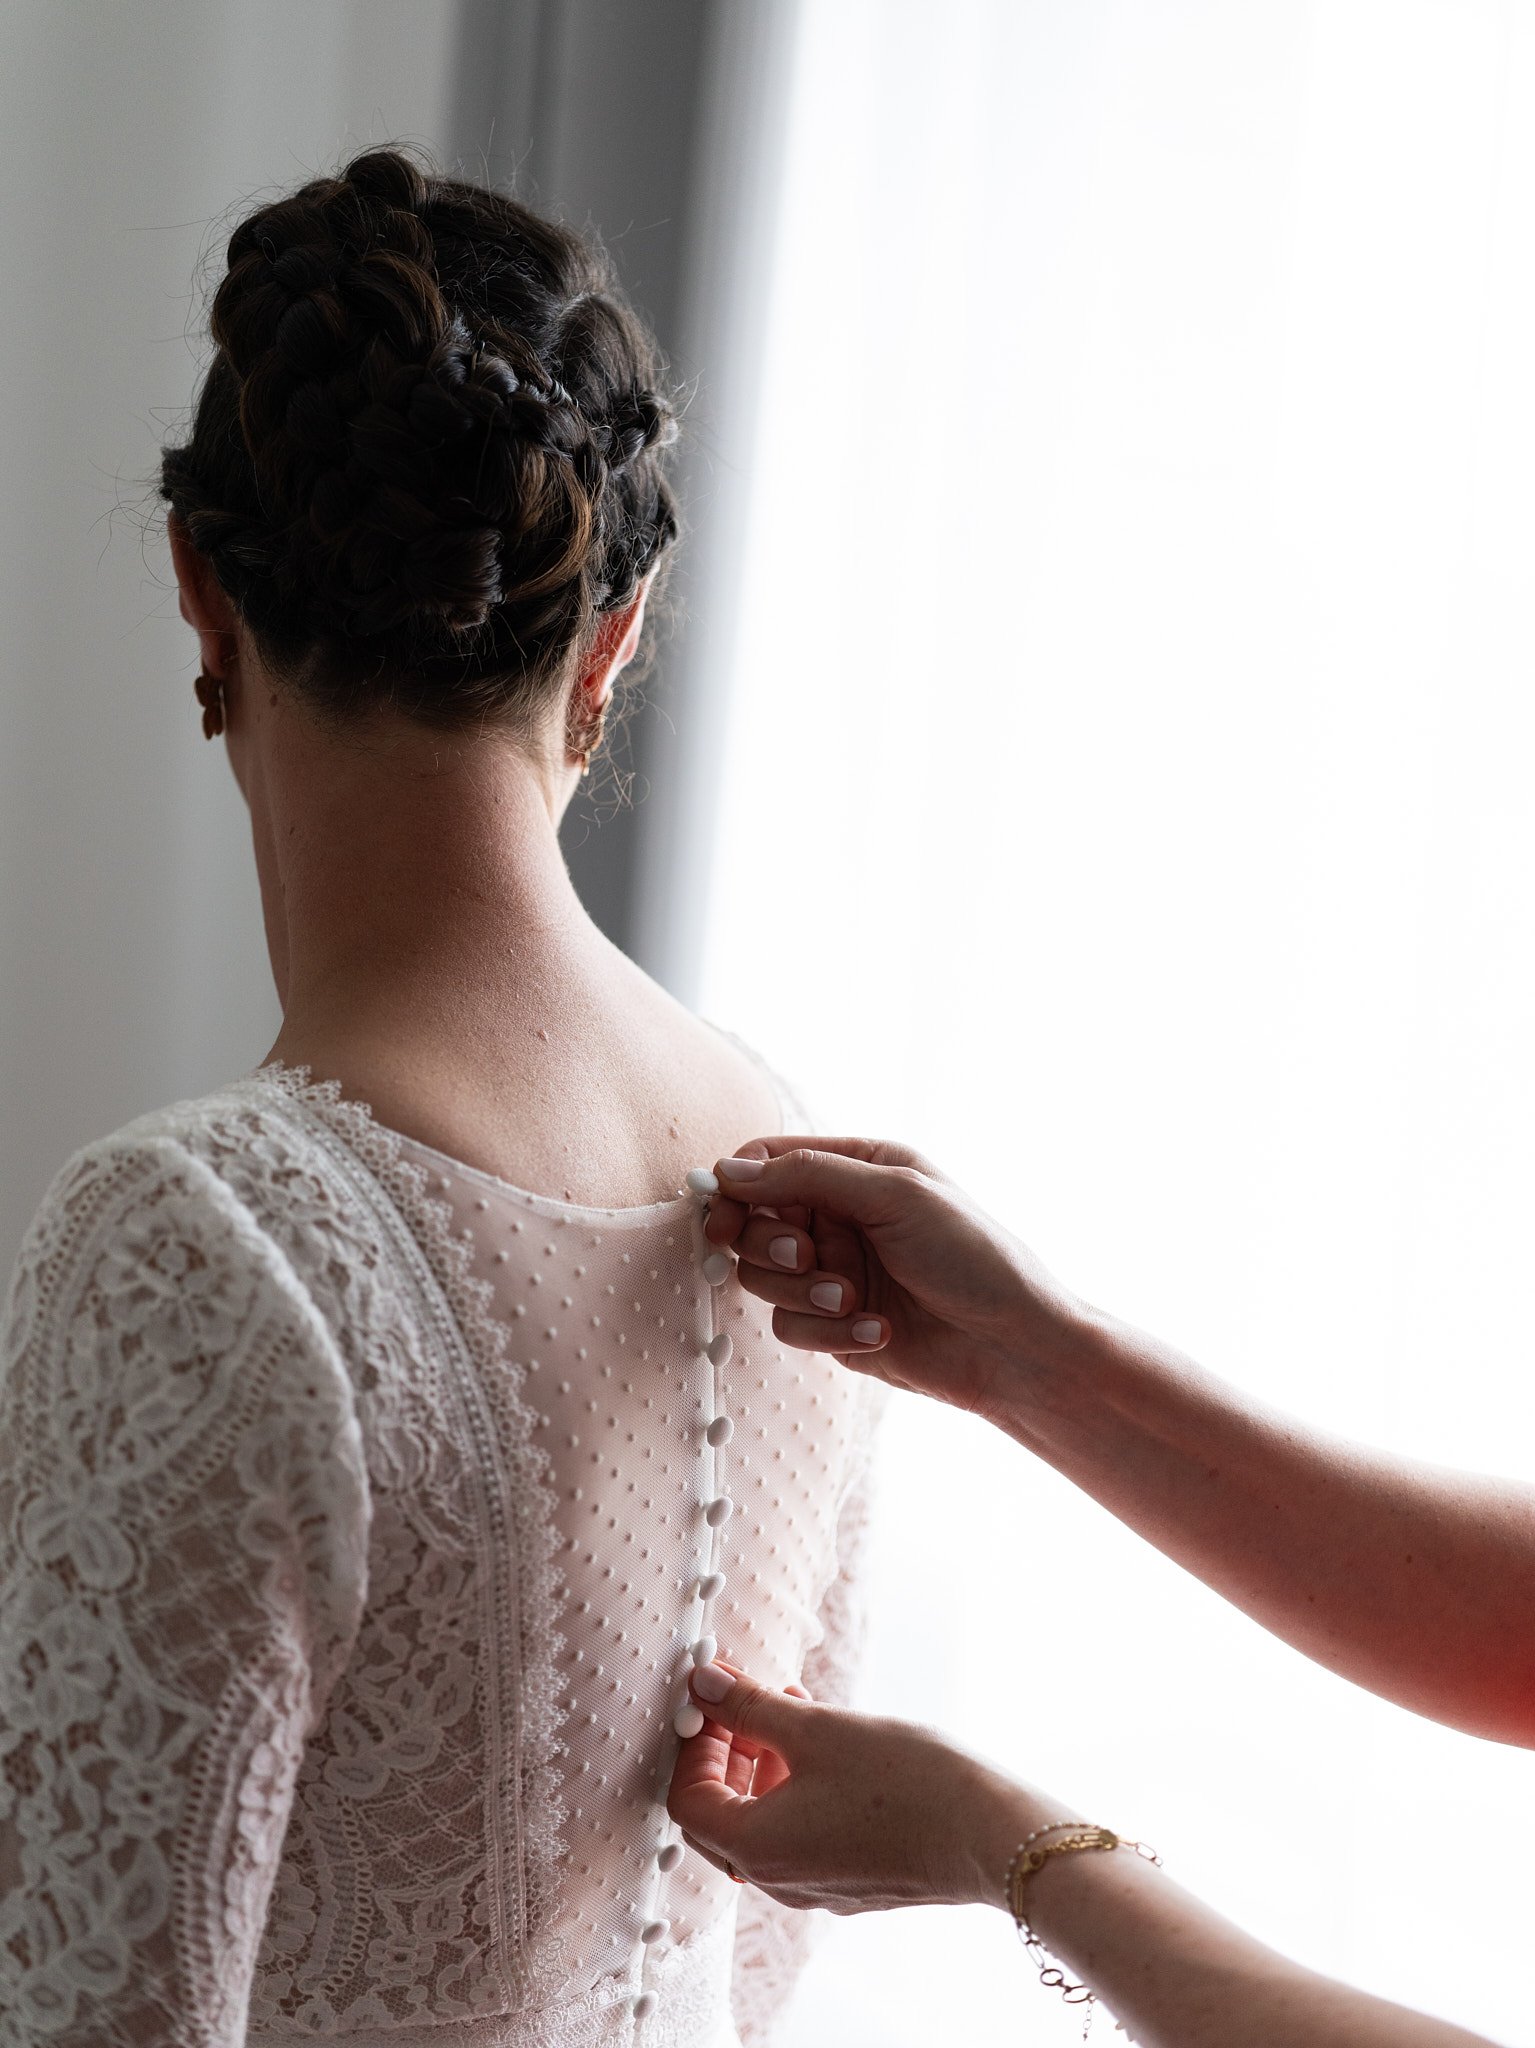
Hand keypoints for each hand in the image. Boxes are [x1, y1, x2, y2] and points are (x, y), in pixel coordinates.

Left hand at [666, 1659, 1062, 1913]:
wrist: (990, 1834)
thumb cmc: (901, 1781)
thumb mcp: (816, 1729)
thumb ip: (750, 1707)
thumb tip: (702, 1681)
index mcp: (756, 1850)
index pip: (688, 1800)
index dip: (692, 1745)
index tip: (713, 1699)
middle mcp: (778, 1882)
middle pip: (719, 1817)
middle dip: (724, 1753)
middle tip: (744, 1700)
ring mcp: (818, 1888)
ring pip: (763, 1823)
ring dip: (762, 1765)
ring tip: (790, 1707)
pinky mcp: (852, 1881)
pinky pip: (801, 1833)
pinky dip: (796, 1786)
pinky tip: (826, 1742)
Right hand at [704, 1135, 1084, 1421]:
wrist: (1014, 1346)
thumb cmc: (973, 1256)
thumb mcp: (895, 1194)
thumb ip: (807, 1175)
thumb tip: (728, 1171)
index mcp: (857, 1168)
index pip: (768, 1161)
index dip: (735, 1187)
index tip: (722, 1217)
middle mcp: (840, 1216)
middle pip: (753, 1222)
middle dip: (771, 1245)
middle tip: (804, 1258)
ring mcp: (835, 1271)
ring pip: (763, 1278)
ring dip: (803, 1293)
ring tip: (854, 1299)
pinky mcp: (834, 1324)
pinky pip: (790, 1325)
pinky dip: (826, 1331)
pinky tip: (877, 1331)